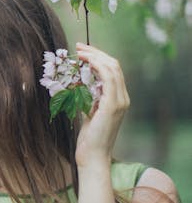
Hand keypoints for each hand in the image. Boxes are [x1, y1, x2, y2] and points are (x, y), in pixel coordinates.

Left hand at [74, 43, 129, 167]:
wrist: (93, 156)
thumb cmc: (89, 138)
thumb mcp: (89, 113)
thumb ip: (89, 98)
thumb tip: (79, 83)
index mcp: (119, 99)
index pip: (113, 70)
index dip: (99, 57)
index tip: (82, 51)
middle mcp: (123, 98)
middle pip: (114, 65)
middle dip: (96, 52)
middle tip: (79, 47)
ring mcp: (120, 101)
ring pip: (112, 68)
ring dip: (95, 56)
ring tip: (80, 52)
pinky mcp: (113, 105)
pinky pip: (108, 78)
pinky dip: (97, 66)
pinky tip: (86, 62)